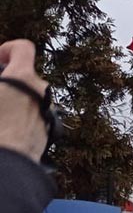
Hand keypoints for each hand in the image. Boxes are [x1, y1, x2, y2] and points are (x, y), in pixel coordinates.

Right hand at [0, 39, 49, 161]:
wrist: (8, 164)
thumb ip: (1, 80)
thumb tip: (2, 84)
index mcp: (22, 78)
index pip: (22, 48)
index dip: (6, 49)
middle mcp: (40, 92)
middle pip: (24, 75)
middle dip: (7, 81)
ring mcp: (46, 111)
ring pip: (28, 97)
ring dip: (14, 99)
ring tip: (0, 111)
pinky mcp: (47, 129)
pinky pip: (33, 114)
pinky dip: (20, 115)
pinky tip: (6, 126)